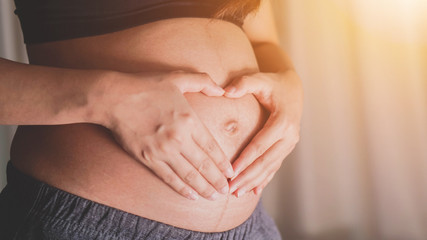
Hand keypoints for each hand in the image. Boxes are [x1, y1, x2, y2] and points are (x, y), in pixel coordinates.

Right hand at [97, 70, 233, 200]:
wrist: (114, 97)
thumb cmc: (146, 86)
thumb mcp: (177, 77)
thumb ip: (203, 81)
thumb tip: (221, 89)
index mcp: (189, 120)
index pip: (212, 147)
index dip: (223, 163)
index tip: (231, 172)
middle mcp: (179, 138)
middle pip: (204, 165)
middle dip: (218, 180)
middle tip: (227, 190)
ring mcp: (163, 151)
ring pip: (189, 176)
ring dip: (204, 188)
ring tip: (214, 197)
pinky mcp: (148, 159)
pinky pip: (169, 178)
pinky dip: (182, 189)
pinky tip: (191, 196)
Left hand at [223, 70, 302, 196]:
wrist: (293, 88)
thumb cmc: (273, 84)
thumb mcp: (260, 80)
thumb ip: (243, 83)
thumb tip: (225, 91)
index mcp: (283, 122)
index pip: (260, 145)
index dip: (245, 160)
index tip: (231, 172)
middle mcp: (290, 136)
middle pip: (266, 161)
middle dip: (247, 177)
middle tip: (230, 189)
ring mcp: (290, 144)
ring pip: (270, 167)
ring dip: (254, 181)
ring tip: (237, 193)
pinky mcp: (287, 148)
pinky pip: (275, 166)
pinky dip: (264, 179)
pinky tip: (254, 191)